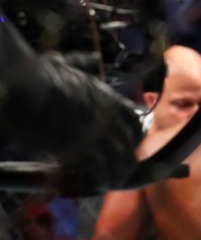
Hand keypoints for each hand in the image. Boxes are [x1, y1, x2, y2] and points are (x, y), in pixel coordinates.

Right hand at [6, 52, 142, 193]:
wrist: (27, 89)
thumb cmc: (41, 74)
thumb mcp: (67, 63)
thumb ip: (83, 62)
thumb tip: (94, 56)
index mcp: (106, 97)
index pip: (133, 118)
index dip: (134, 131)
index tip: (131, 140)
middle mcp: (109, 117)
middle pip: (130, 142)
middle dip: (128, 155)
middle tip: (124, 166)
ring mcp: (97, 134)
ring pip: (119, 159)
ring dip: (117, 171)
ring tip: (113, 180)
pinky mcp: (81, 150)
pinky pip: (99, 169)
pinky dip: (100, 178)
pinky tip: (97, 183)